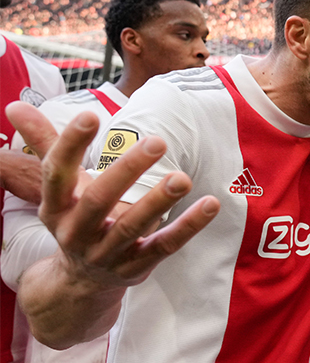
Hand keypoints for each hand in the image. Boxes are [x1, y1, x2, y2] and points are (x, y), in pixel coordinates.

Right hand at [6, 101, 218, 289]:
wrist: (80, 282)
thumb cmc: (75, 217)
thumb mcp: (59, 188)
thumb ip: (45, 145)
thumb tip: (14, 107)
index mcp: (55, 207)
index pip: (57, 174)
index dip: (70, 145)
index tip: (90, 114)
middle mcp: (76, 232)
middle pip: (98, 201)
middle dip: (126, 171)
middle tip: (157, 140)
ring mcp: (106, 253)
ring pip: (131, 227)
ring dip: (158, 202)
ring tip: (182, 177)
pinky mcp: (136, 267)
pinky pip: (164, 247)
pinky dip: (188, 227)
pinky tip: (210, 204)